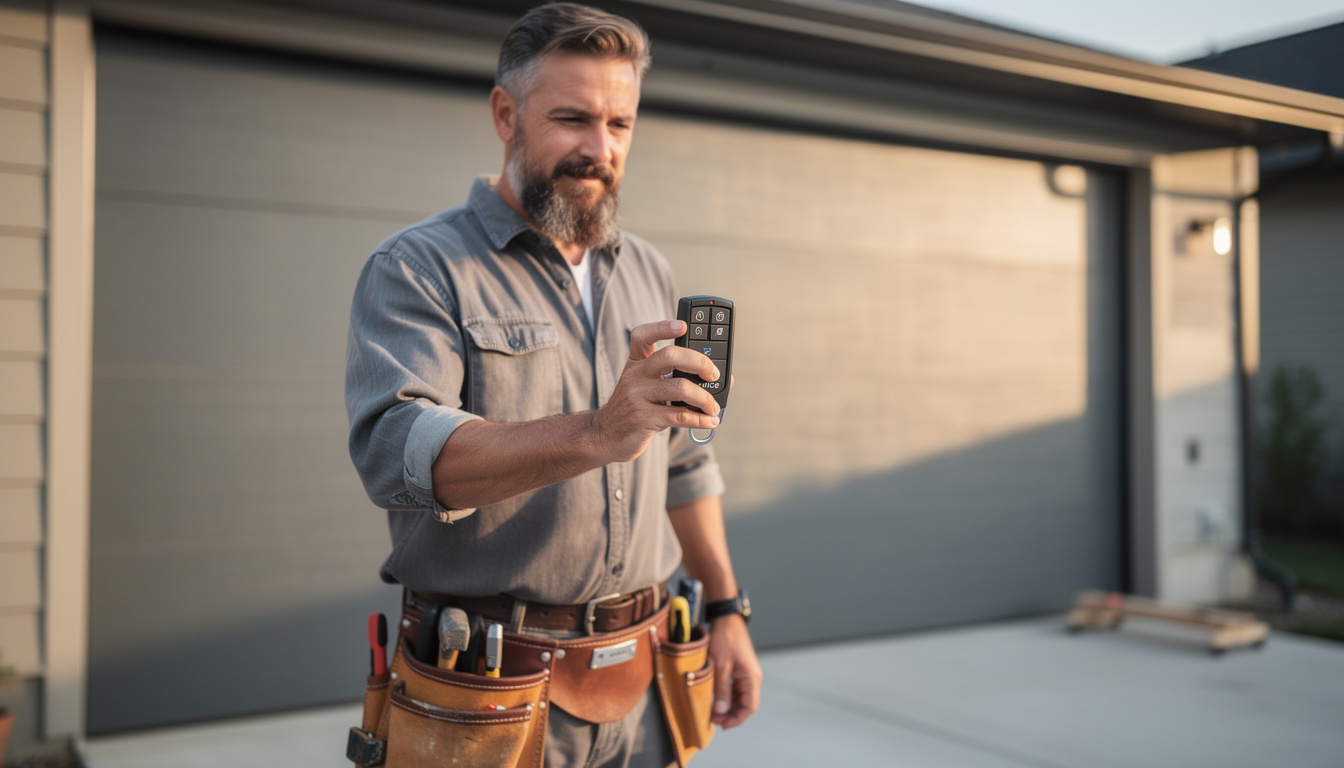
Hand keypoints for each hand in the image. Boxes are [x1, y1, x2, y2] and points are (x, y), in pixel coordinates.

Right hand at [590, 320, 722, 462]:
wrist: (607, 436)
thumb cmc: (634, 408)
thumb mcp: (647, 387)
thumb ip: (675, 378)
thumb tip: (720, 379)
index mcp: (636, 362)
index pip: (642, 335)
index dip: (662, 326)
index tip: (683, 326)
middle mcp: (635, 375)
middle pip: (669, 356)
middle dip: (699, 362)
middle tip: (713, 374)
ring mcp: (638, 396)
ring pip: (680, 388)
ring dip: (704, 398)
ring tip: (713, 407)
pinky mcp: (644, 418)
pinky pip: (679, 415)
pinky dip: (700, 419)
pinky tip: (709, 421)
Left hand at [708, 614, 761, 728]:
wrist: (726, 620)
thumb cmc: (724, 640)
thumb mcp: (720, 667)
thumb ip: (721, 691)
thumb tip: (721, 712)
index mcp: (751, 678)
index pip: (750, 707)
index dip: (737, 719)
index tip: (722, 725)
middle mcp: (751, 678)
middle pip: (745, 704)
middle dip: (730, 715)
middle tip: (713, 719)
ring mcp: (746, 674)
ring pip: (739, 698)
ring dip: (728, 707)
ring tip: (712, 712)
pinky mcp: (739, 670)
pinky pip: (735, 689)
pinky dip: (726, 697)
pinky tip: (714, 700)